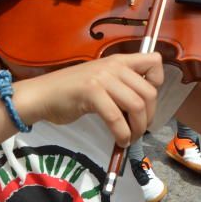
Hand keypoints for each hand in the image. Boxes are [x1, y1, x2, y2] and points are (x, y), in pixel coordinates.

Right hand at [24, 53, 163, 146]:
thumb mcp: (102, 81)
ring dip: (137, 128)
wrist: (42, 95)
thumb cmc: (71, 91)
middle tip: (139, 130)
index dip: (158, 82)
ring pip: (136, 105)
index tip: (147, 101)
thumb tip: (143, 109)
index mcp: (119, 61)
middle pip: (149, 92)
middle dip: (149, 116)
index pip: (155, 62)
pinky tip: (119, 141)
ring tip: (130, 138)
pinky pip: (116, 117)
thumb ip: (121, 86)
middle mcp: (114, 66)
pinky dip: (122, 133)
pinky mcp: (91, 93)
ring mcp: (102, 78)